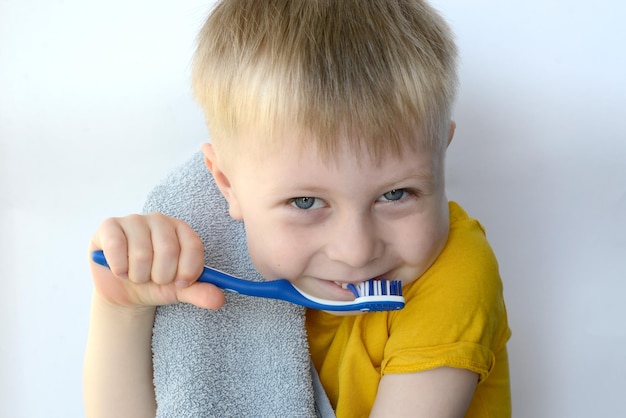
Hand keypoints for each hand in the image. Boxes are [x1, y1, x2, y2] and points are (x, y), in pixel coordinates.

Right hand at [88, 213, 224, 309]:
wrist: (124, 291)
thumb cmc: (156, 284)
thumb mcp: (179, 291)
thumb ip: (200, 292)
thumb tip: (218, 300)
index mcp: (182, 230)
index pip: (193, 246)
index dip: (188, 271)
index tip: (180, 284)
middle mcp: (160, 220)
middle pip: (168, 250)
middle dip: (161, 276)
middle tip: (154, 280)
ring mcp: (134, 220)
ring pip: (142, 253)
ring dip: (139, 276)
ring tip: (137, 276)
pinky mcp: (109, 226)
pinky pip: (117, 247)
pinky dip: (120, 268)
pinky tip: (120, 270)